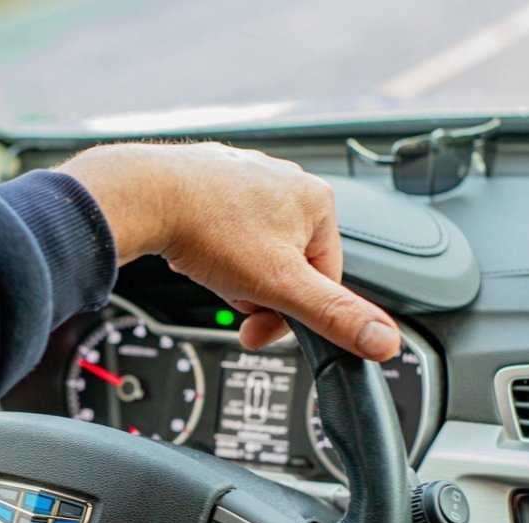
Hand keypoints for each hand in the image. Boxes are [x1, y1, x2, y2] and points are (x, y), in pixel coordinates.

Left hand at [55, 142, 399, 360]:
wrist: (142, 195)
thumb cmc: (208, 230)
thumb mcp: (281, 287)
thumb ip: (335, 316)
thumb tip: (386, 341)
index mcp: (317, 201)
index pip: (325, 278)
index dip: (290, 312)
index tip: (258, 327)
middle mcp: (286, 180)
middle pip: (286, 265)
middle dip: (256, 288)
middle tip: (230, 287)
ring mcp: (247, 175)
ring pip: (251, 249)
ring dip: (230, 271)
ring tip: (207, 263)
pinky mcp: (211, 177)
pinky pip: (220, 228)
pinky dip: (206, 248)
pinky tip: (191, 248)